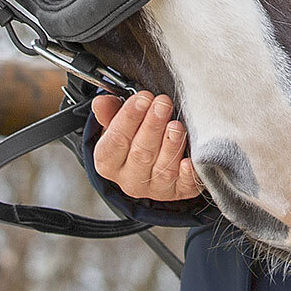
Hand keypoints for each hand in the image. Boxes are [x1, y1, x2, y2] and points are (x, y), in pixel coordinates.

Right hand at [90, 90, 204, 202]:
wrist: (149, 167)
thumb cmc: (132, 139)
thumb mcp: (116, 125)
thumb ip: (110, 112)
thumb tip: (101, 102)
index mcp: (108, 162)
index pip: (116, 140)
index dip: (129, 118)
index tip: (143, 98)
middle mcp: (129, 180)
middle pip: (140, 154)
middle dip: (153, 126)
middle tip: (163, 104)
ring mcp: (154, 189)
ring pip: (163, 170)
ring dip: (171, 146)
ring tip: (176, 125)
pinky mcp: (178, 192)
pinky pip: (184, 187)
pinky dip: (188, 175)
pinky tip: (189, 161)